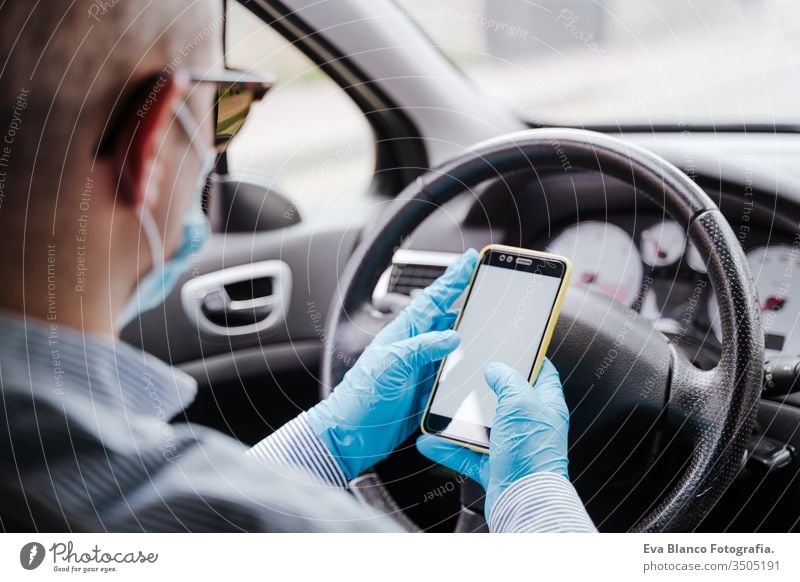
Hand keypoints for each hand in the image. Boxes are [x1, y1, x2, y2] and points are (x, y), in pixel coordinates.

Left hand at [306, 249, 478, 479]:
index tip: (470, 260)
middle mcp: (413, 347)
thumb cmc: (359, 399)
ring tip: (490, 320)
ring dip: (470, 332)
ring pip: (452, 344)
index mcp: (402, 334)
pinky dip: (466, 365)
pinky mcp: (426, 391)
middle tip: (487, 285)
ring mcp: (420, 368)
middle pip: (446, 317)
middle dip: (466, 299)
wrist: (350, 436)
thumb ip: (421, 348)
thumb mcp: (390, 365)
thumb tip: (452, 335)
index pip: (433, 299)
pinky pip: (451, 372)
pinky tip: (479, 363)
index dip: (452, 279)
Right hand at [416, 358, 568, 520]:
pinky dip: (448, 447)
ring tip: (442, 408)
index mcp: (545, 405)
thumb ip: (508, 379)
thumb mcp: (521, 403)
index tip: (512, 346)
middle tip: (468, 374)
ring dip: (460, 420)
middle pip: (506, 398)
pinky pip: (467, 452)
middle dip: (484, 388)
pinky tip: (432, 441)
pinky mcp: (494, 465)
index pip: (542, 372)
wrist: (523, 501)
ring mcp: (511, 445)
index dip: (529, 357)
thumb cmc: (532, 454)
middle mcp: (530, 424)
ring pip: (482, 425)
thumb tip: (496, 368)